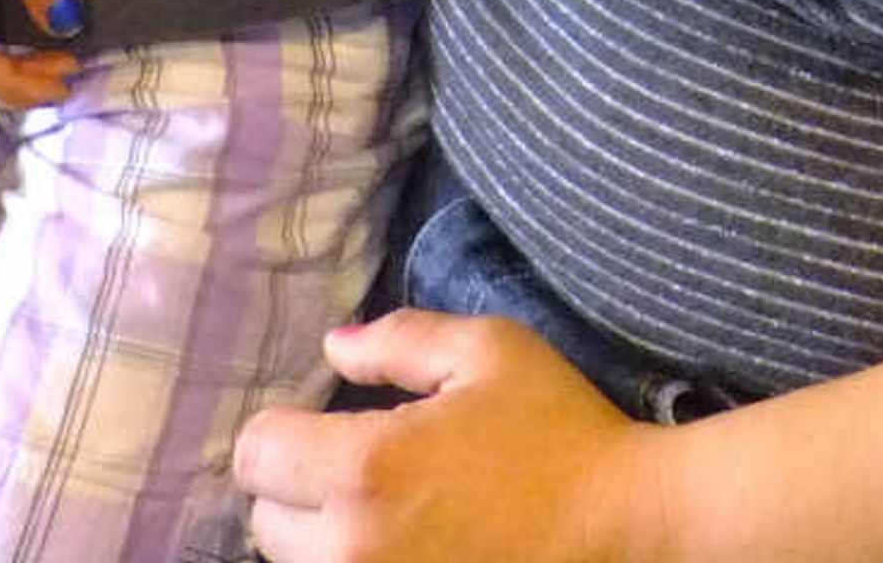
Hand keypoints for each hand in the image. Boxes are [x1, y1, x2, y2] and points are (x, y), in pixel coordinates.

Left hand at [238, 314, 668, 562]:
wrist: (626, 528)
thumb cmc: (561, 432)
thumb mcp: (490, 352)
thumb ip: (400, 340)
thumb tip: (334, 346)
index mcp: (367, 467)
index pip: (256, 453)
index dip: (284, 429)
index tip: (324, 425)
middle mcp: (351, 546)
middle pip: (265, 520)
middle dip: (301, 488)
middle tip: (361, 471)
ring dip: (324, 537)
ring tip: (386, 514)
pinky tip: (400, 544)